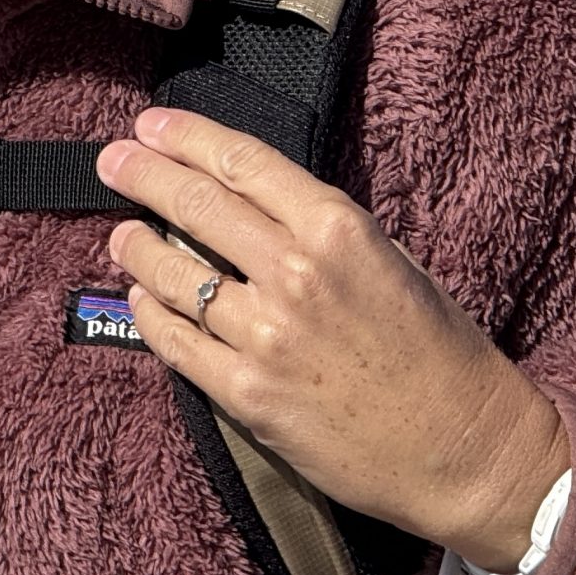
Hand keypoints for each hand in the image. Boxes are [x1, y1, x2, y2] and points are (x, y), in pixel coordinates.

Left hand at [95, 106, 567, 571]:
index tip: (150, 126)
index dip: (185, 138)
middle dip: (143, 175)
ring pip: (173, 275)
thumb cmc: (438, 349)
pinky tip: (139, 295)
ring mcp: (266, 335)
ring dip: (136, 246)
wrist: (465, 448)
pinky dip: (149, 312)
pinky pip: (177, 343)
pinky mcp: (248, 396)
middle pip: (196, 205)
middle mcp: (295, 273)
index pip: (241, 162)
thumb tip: (249, 201)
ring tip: (121, 234)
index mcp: (338, 228)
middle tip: (110, 161)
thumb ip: (319, 228)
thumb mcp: (390, 259)